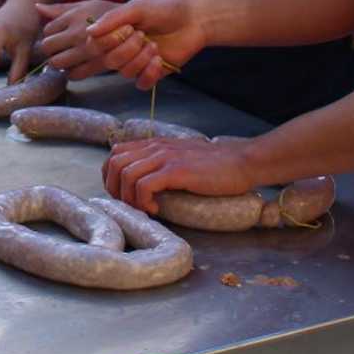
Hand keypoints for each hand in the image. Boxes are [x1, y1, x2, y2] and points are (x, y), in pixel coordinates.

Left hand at [37, 0, 116, 79]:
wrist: (140, 22)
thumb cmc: (109, 12)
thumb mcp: (86, 5)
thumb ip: (61, 9)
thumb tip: (37, 7)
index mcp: (74, 16)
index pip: (47, 30)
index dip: (50, 36)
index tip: (57, 37)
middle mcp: (78, 32)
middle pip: (48, 48)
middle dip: (50, 51)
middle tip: (58, 51)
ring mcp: (88, 49)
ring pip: (59, 63)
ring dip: (60, 63)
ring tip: (67, 59)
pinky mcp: (99, 63)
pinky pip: (76, 74)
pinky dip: (73, 73)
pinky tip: (77, 67)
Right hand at [88, 0, 205, 89]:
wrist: (193, 19)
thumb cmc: (164, 9)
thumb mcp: (138, 7)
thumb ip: (113, 18)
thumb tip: (88, 32)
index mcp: (114, 32)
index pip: (95, 45)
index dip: (108, 41)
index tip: (128, 27)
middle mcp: (121, 48)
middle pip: (109, 62)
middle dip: (127, 49)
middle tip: (143, 35)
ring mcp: (136, 62)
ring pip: (125, 72)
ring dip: (141, 59)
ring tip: (155, 46)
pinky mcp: (151, 73)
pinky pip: (141, 83)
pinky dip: (149, 74)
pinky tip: (159, 61)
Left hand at [103, 135, 254, 215]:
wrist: (242, 162)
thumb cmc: (216, 166)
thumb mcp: (182, 158)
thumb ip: (163, 163)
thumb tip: (146, 183)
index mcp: (155, 144)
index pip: (115, 154)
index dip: (111, 177)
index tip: (123, 196)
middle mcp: (156, 147)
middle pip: (114, 163)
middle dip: (114, 189)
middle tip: (130, 206)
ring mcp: (166, 157)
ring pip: (125, 174)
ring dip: (128, 197)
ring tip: (144, 209)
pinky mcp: (177, 170)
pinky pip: (145, 185)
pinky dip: (143, 200)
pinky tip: (156, 209)